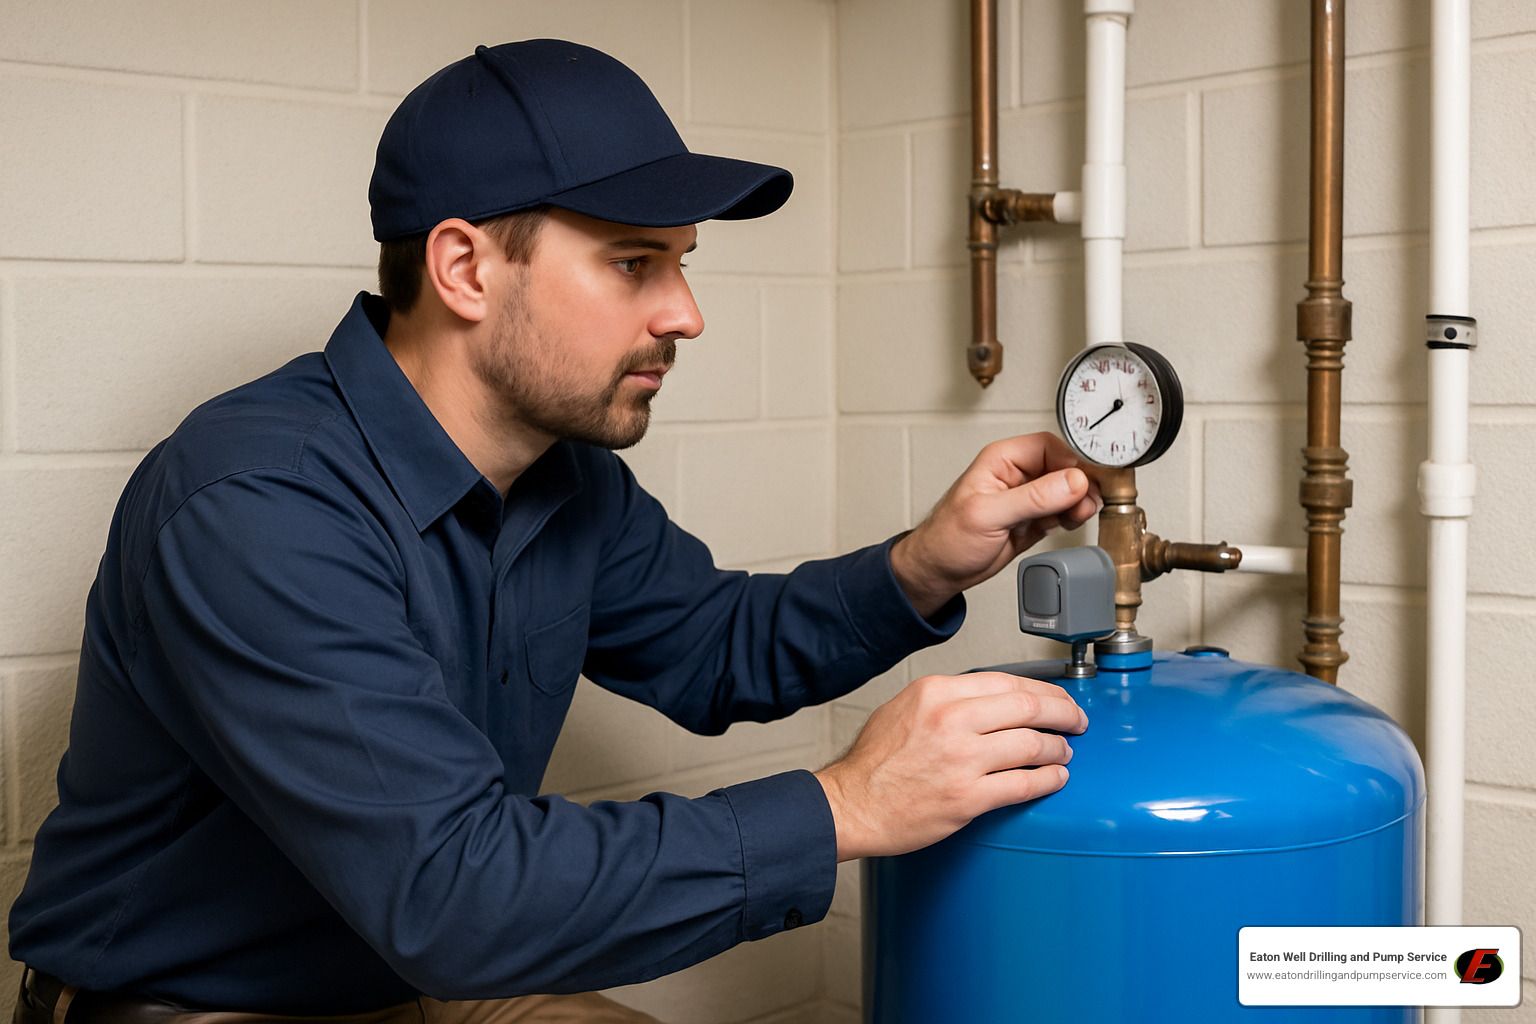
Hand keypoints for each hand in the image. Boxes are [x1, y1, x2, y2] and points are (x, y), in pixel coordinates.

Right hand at [814, 672, 1086, 860]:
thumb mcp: (905, 707)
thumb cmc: (875, 763)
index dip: (1044, 691)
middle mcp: (952, 720)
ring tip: (1063, 752)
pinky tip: (1055, 777)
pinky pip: (1024, 784)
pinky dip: (1048, 779)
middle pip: (1029, 708)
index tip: (1057, 699)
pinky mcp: (968, 797)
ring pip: (1033, 745)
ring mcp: (962, 759)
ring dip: (1058, 748)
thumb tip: (993, 699)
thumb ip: (949, 699)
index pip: (1008, 682)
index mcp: (937, 692)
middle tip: (1076, 721)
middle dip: (1064, 713)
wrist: (852, 805)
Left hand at [890, 433, 1100, 617]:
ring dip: (1079, 501)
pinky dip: (1072, 515)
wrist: (940, 571)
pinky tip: (1071, 522)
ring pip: (1067, 490)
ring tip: (1079, 514)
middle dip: (1080, 484)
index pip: (1048, 446)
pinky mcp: (1034, 519)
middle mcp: (1017, 475)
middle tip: (1088, 501)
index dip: (1070, 461)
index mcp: (1002, 460)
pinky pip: (1063, 510)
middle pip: (1063, 467)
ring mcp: (1028, 497)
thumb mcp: (988, 515)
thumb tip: (1072, 481)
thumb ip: (1033, 497)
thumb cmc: (947, 538)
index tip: (1084, 481)